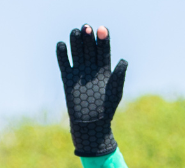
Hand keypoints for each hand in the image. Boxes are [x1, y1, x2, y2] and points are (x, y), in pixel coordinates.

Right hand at [55, 24, 126, 156]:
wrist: (92, 125)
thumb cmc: (106, 109)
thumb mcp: (115, 91)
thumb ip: (118, 75)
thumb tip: (123, 61)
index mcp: (105, 69)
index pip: (104, 50)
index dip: (103, 40)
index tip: (102, 29)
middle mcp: (92, 68)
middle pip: (89, 48)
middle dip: (88, 38)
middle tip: (87, 26)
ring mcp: (79, 73)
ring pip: (77, 53)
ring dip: (76, 42)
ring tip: (75, 31)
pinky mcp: (68, 79)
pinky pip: (64, 64)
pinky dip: (62, 55)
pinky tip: (61, 45)